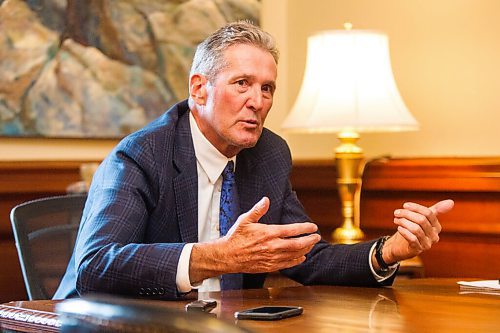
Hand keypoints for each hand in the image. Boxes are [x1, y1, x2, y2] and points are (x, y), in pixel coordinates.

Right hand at [189, 197, 320, 282]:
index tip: (313, 227)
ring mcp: (271, 257)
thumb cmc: (236, 237)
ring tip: (311, 245)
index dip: (305, 228)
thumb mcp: (245, 220)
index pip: (292, 230)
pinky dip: (296, 261)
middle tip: (317, 237)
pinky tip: (301, 257)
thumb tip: (266, 200)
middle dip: (309, 240)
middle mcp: (272, 246)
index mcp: (268, 233)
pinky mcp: (269, 266)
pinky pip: (286, 264)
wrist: (227, 256)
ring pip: (293, 254)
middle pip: (297, 244)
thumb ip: (258, 210)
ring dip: (305, 250)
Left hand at [381, 199, 453, 264]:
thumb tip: (451, 201)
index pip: (429, 213)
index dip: (416, 208)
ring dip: (403, 222)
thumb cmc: (412, 230)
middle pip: (421, 220)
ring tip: (396, 220)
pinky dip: (404, 232)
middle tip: (396, 213)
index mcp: (437, 227)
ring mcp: (427, 244)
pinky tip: (399, 228)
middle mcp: (434, 236)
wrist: (400, 246)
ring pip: (416, 229)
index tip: (405, 205)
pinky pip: (412, 239)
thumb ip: (434, 210)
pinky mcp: (418, 250)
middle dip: (407, 214)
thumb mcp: (422, 218)